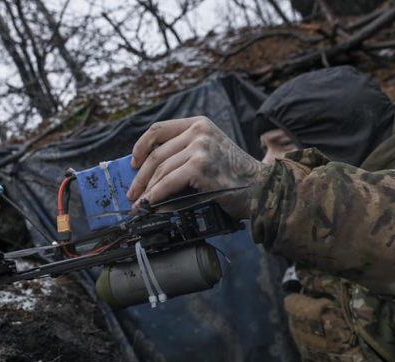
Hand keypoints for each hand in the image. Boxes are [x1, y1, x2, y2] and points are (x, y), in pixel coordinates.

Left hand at [126, 116, 266, 218]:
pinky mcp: (200, 166)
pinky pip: (168, 183)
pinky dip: (156, 196)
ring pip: (160, 171)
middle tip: (133, 192)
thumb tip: (148, 170)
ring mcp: (200, 147)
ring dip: (147, 191)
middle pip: (156, 154)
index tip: (133, 163)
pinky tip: (150, 206)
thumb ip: (185, 151)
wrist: (262, 187)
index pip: (158, 129)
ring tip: (140, 204)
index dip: (140, 147)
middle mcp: (198, 131)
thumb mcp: (210, 150)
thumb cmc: (235, 174)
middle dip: (140, 177)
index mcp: (198, 123)